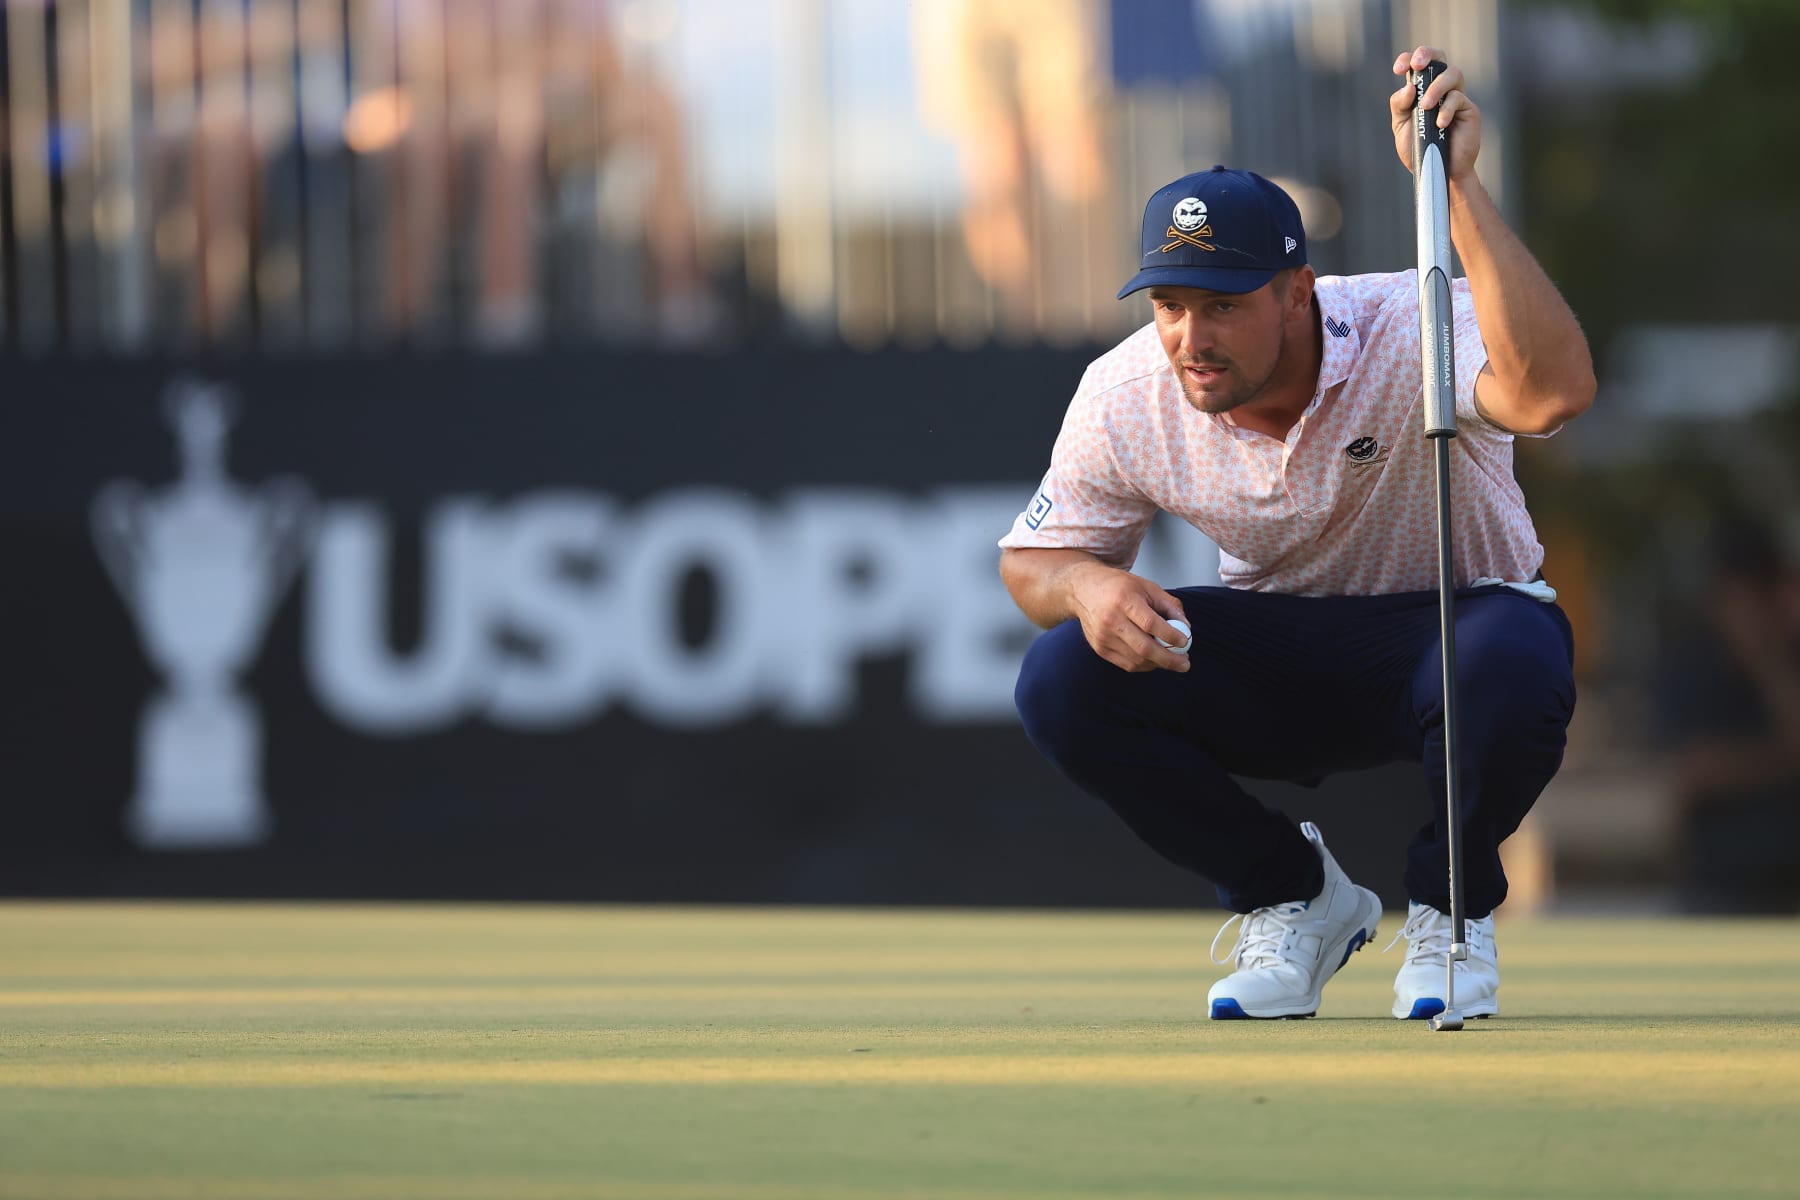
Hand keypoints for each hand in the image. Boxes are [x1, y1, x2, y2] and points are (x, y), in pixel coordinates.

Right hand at [1066, 564, 1191, 673]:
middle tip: (1185, 664)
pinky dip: (1145, 665)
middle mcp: (1111, 620)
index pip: (1151, 624)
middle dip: (1169, 659)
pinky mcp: (1100, 648)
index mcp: (1124, 600)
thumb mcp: (1147, 586)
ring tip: (1172, 660)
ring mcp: (1103, 637)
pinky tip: (1154, 660)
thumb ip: (1169, 605)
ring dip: (1158, 664)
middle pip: (1144, 648)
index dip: (1170, 635)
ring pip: (1137, 660)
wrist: (1083, 591)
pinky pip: (1127, 664)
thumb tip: (1186, 627)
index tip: (1185, 642)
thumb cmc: (1118, 587)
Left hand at [1389, 46, 1480, 181]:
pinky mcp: (1468, 109)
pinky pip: (1458, 98)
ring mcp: (1456, 97)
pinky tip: (1439, 124)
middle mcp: (1440, 89)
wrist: (1437, 170)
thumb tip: (1408, 87)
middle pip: (1439, 58)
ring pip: (1453, 73)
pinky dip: (1446, 109)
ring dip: (1436, 86)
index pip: (1418, 64)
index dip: (1408, 58)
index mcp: (1421, 90)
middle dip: (1428, 54)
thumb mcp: (1401, 126)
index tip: (1398, 69)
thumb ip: (1399, 106)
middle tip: (1417, 65)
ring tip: (1425, 106)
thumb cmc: (1418, 148)